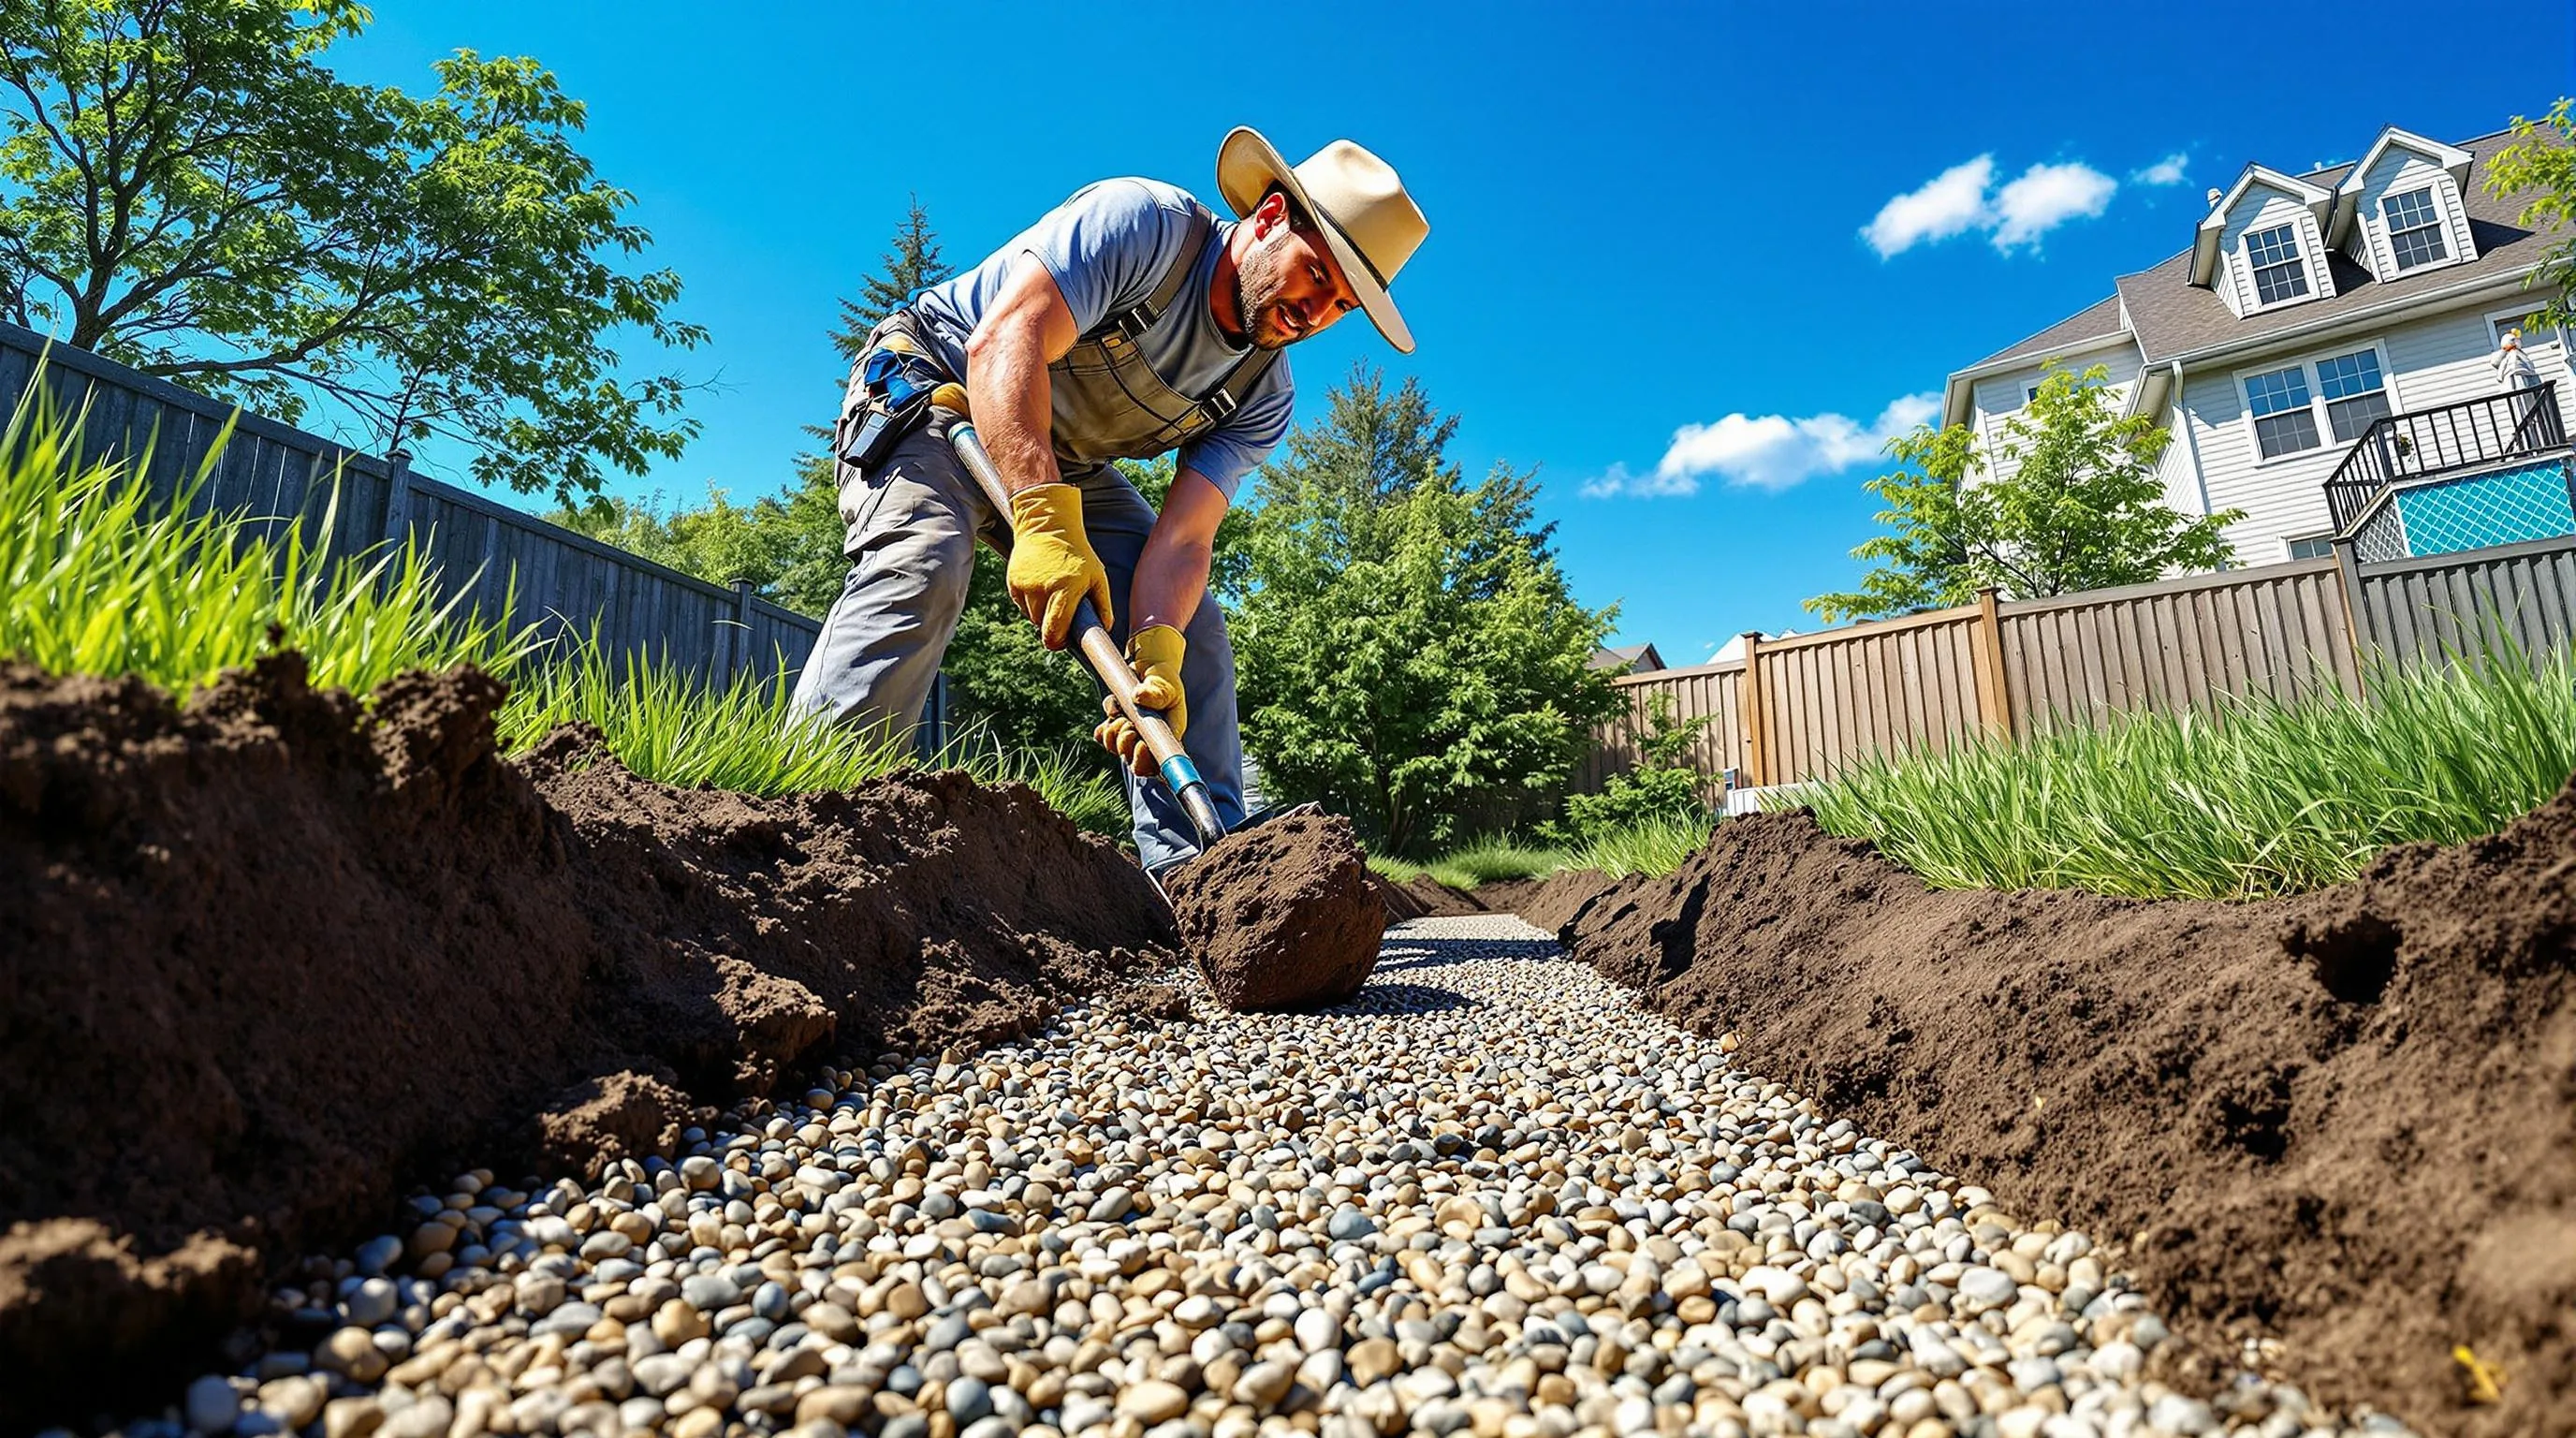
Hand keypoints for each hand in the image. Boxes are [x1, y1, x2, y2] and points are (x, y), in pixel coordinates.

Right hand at [1005, 484, 1113, 648]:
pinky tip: (1040, 585)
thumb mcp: (1097, 575)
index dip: (1058, 642)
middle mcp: (1042, 589)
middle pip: (1042, 626)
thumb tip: (1105, 629)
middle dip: (1051, 625)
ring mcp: (1025, 585)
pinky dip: (1030, 601)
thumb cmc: (1077, 553)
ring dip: (1040, 612)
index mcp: (1065, 589)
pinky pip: (1021, 604)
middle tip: (1062, 612)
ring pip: (1031, 616)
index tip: (1063, 641)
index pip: (1054, 632)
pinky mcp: (1013, 581)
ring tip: (1052, 592)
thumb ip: (1103, 604)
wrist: (1047, 525)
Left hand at [1094, 624, 1185, 776]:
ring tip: (1118, 716)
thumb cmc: (1163, 676)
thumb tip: (1137, 697)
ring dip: (1114, 736)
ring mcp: (1133, 736)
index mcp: (1169, 737)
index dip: (1147, 762)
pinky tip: (1108, 717)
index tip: (1141, 744)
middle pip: (1136, 765)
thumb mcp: (1166, 682)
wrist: (1148, 665)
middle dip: (1126, 747)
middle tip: (1127, 726)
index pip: (1159, 766)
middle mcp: (1151, 741)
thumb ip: (1157, 692)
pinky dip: (1103, 731)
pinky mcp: (1117, 727)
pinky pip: (1105, 739)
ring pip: (1118, 751)